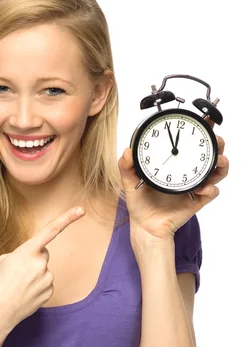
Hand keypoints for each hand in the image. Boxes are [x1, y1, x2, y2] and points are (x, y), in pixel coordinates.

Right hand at [0, 206, 84, 333]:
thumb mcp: (3, 261)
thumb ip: (21, 254)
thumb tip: (32, 258)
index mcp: (27, 252)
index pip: (51, 230)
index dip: (67, 218)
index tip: (80, 210)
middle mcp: (41, 264)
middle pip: (43, 254)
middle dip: (33, 259)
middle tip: (16, 273)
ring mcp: (47, 280)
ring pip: (44, 270)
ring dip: (34, 275)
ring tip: (17, 286)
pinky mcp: (49, 293)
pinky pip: (45, 284)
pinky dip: (36, 287)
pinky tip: (24, 294)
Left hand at [118, 117, 229, 240]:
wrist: (145, 225)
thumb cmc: (139, 202)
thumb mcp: (129, 181)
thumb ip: (126, 166)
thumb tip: (127, 151)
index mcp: (173, 162)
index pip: (190, 142)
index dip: (200, 130)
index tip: (205, 120)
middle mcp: (187, 171)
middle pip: (210, 153)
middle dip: (217, 143)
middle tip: (215, 140)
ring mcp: (194, 185)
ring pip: (217, 171)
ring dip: (221, 163)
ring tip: (218, 160)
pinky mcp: (197, 200)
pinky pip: (211, 192)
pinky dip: (210, 188)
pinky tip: (202, 188)